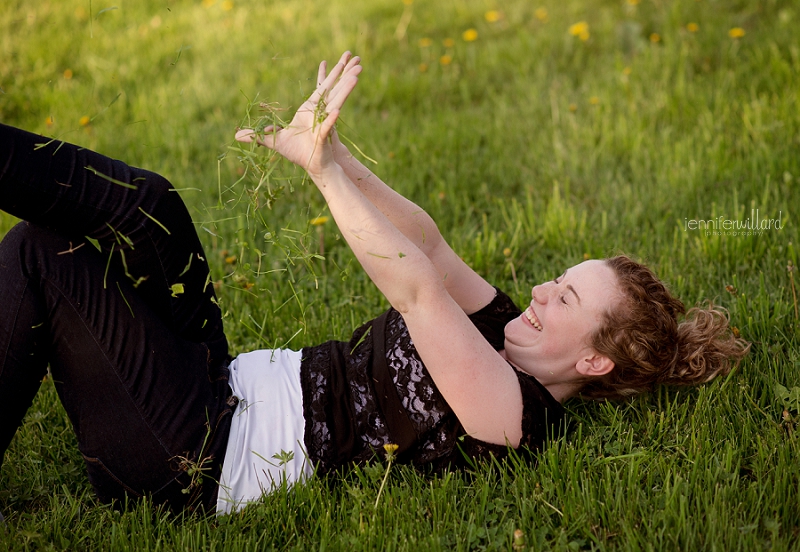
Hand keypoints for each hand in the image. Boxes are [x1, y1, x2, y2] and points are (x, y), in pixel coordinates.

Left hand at [235, 52, 361, 178]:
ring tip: (356, 76)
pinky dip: (331, 120)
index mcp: (310, 109)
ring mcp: (325, 123)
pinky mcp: (323, 137)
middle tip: (355, 59)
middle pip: (333, 90)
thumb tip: (236, 134)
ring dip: (345, 90)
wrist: (313, 166)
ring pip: (337, 103)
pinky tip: (336, 111)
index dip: (326, 74)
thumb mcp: (274, 141)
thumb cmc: (297, 152)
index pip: (321, 88)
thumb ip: (258, 135)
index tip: (328, 60)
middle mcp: (321, 113)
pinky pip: (327, 127)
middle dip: (343, 75)